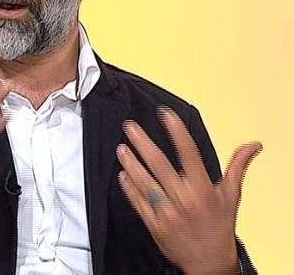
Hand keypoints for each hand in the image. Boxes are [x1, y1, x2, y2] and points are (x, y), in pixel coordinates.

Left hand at [116, 106, 260, 274]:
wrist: (209, 263)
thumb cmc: (219, 226)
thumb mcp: (231, 195)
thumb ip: (238, 166)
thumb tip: (253, 145)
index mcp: (202, 189)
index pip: (189, 154)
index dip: (177, 132)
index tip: (165, 114)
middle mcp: (184, 199)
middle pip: (160, 165)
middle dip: (143, 144)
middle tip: (130, 127)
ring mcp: (167, 212)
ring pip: (145, 183)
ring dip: (131, 163)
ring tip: (122, 148)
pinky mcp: (154, 224)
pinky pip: (138, 202)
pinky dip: (129, 188)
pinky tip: (122, 174)